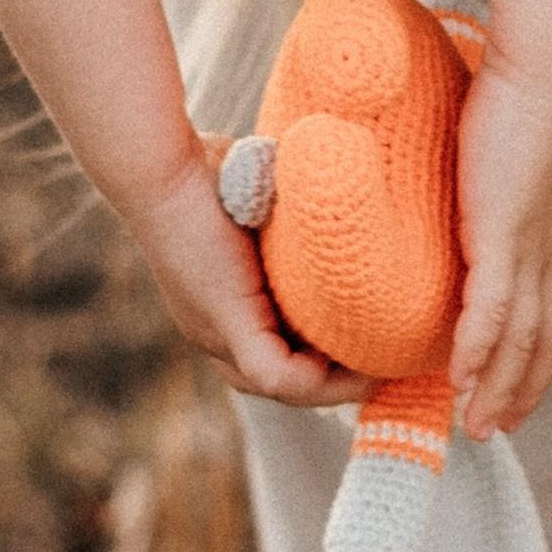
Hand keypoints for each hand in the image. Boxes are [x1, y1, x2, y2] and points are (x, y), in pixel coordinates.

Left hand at [122, 143, 373, 405]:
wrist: (162, 164)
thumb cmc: (207, 168)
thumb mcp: (263, 202)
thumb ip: (295, 219)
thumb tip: (346, 198)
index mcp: (225, 311)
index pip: (279, 358)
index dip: (326, 357)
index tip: (374, 337)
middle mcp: (218, 336)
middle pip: (286, 382)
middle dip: (339, 378)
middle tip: (389, 356)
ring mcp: (218, 337)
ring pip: (287, 387)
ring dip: (338, 383)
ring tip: (383, 363)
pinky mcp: (227, 324)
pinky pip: (280, 378)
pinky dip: (322, 380)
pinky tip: (360, 366)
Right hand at [448, 58, 551, 436]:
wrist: (540, 73)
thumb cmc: (522, 92)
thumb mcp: (519, 144)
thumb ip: (505, 168)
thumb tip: (494, 150)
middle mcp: (550, 247)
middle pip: (547, 335)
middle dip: (530, 385)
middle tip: (507, 426)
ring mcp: (528, 247)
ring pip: (519, 339)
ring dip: (498, 387)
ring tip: (476, 426)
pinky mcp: (500, 238)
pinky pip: (488, 314)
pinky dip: (475, 352)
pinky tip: (460, 381)